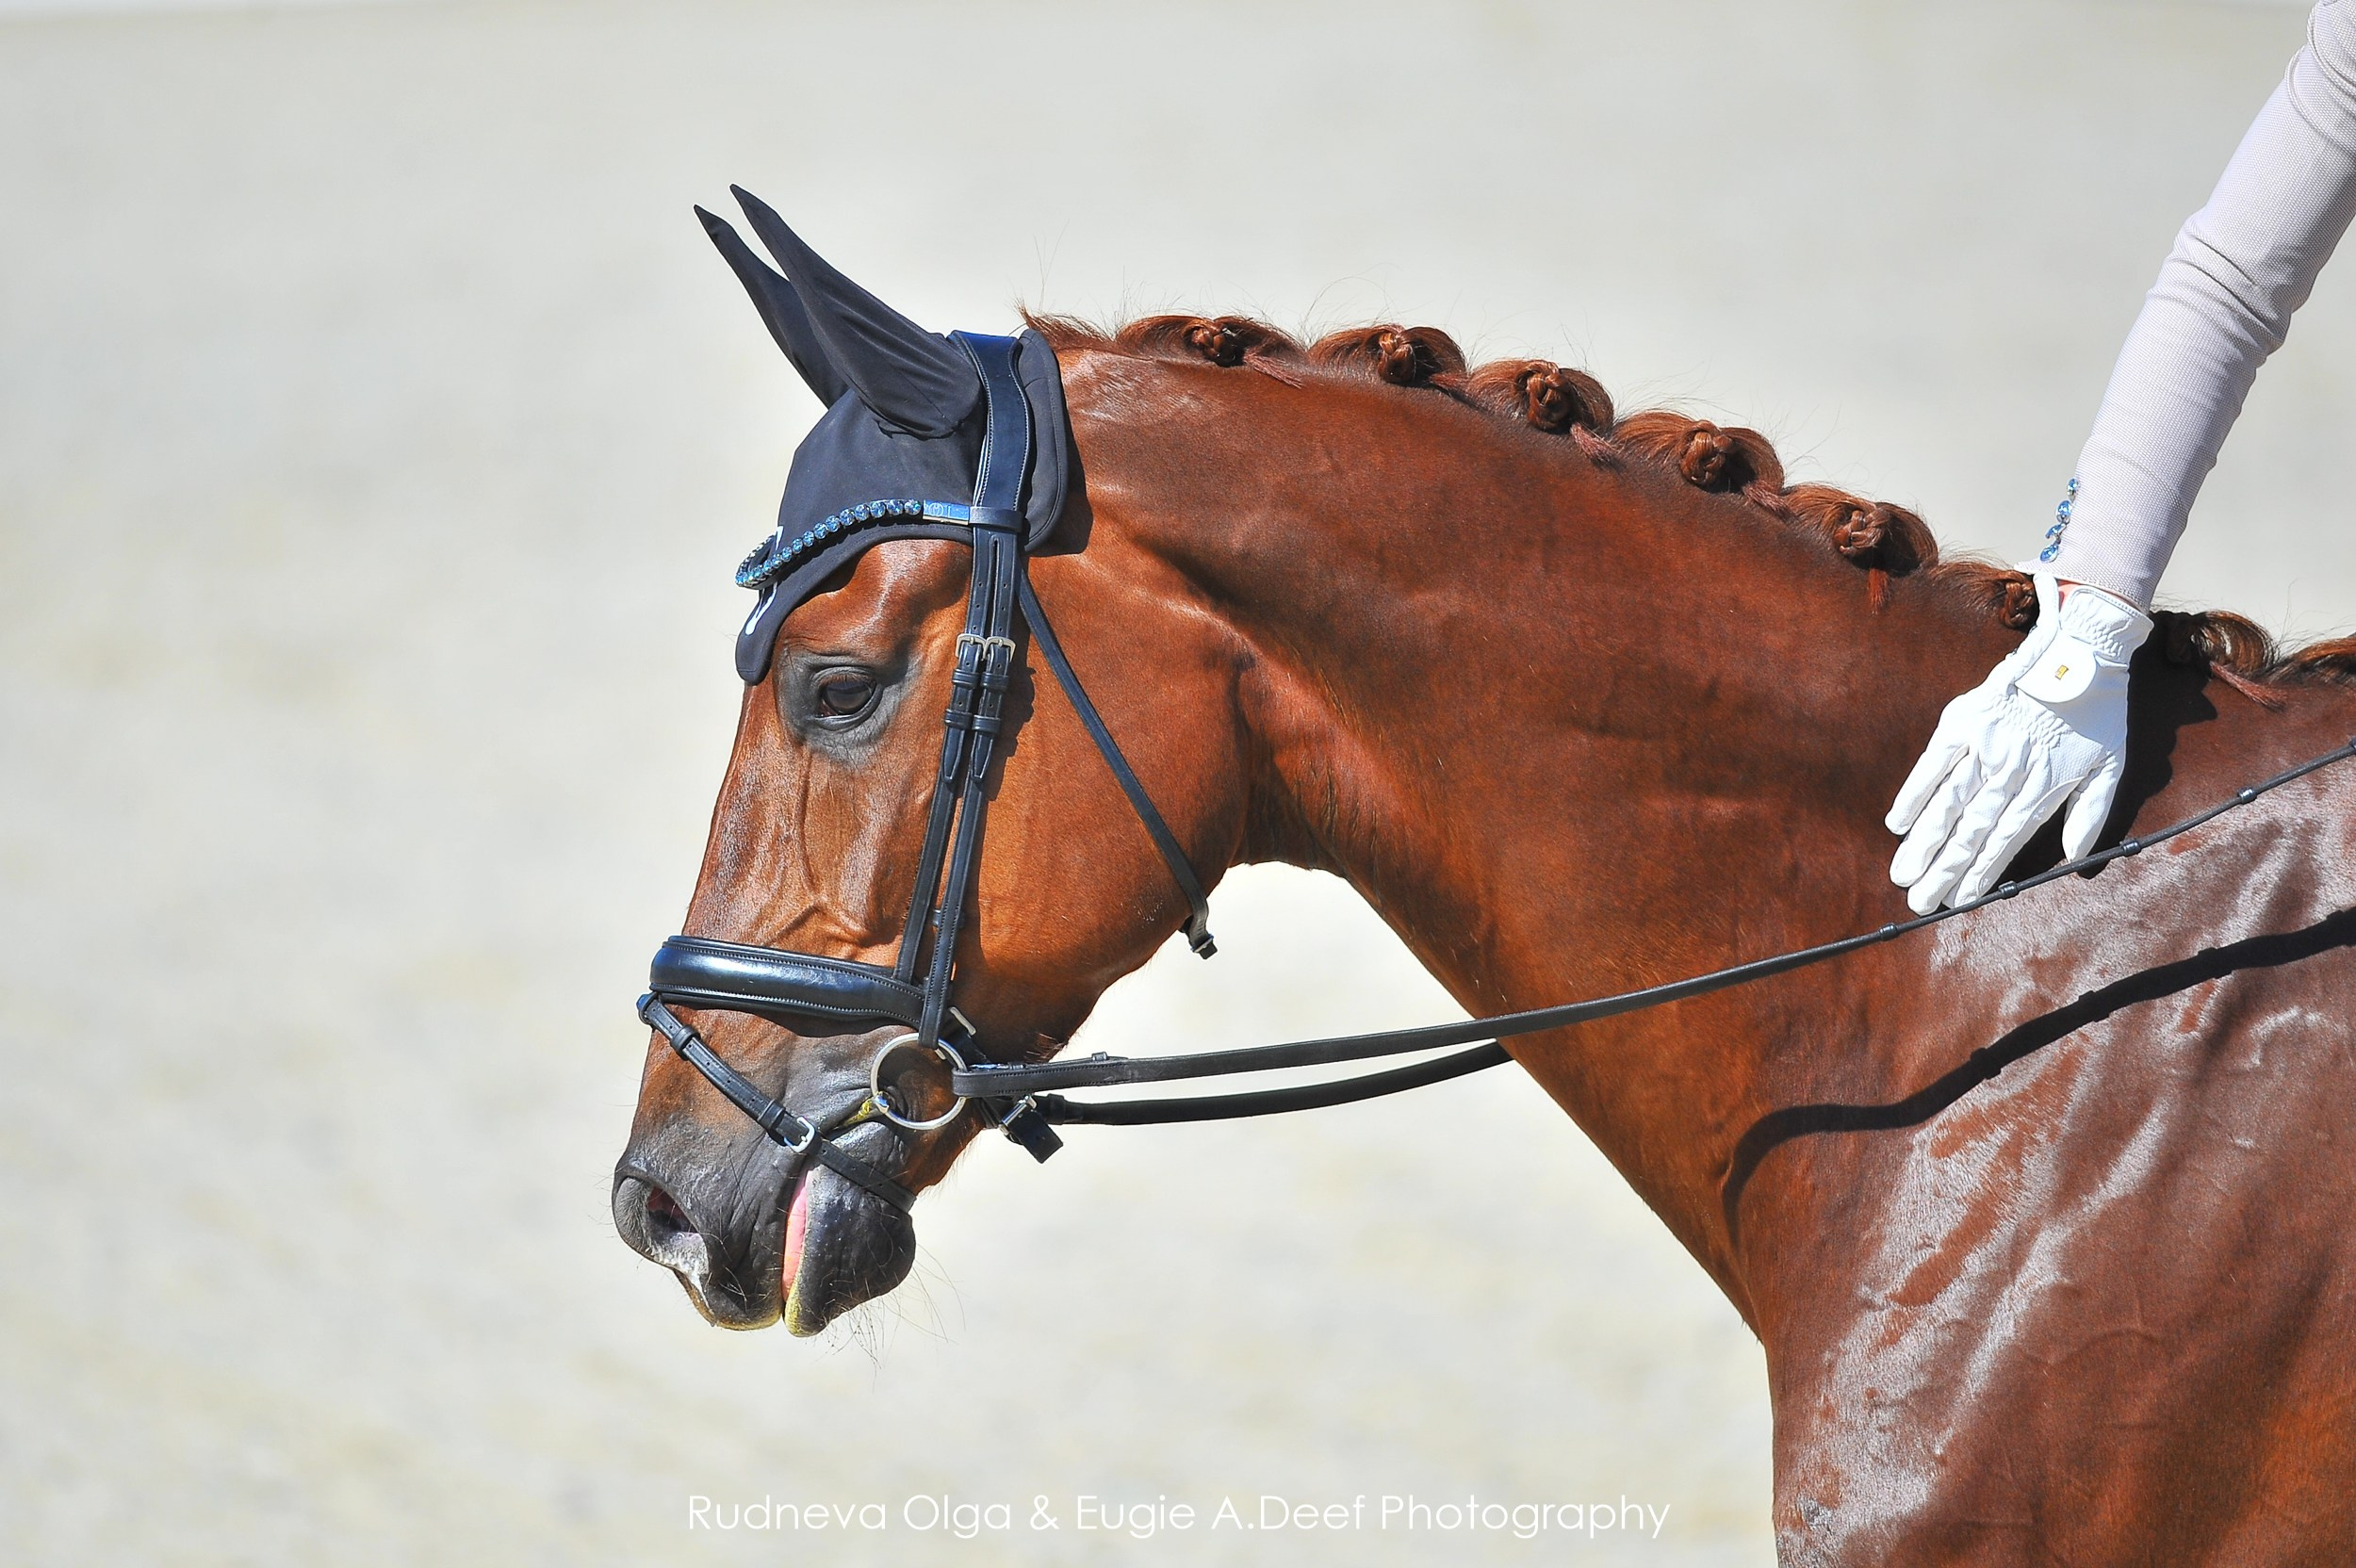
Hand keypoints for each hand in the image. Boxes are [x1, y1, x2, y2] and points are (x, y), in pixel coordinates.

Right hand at [1886, 571, 2151, 913]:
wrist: (2083, 651)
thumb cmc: (2100, 713)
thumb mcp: (2112, 765)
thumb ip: (2091, 814)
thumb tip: (2075, 860)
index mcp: (2046, 785)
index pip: (2005, 840)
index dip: (1980, 873)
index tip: (1959, 902)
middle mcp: (2012, 770)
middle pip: (1971, 831)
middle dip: (1943, 870)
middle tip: (1918, 902)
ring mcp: (1985, 745)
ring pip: (1949, 804)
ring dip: (1924, 843)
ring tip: (1903, 874)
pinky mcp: (1964, 720)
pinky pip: (1934, 763)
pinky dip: (1915, 793)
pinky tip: (1899, 823)